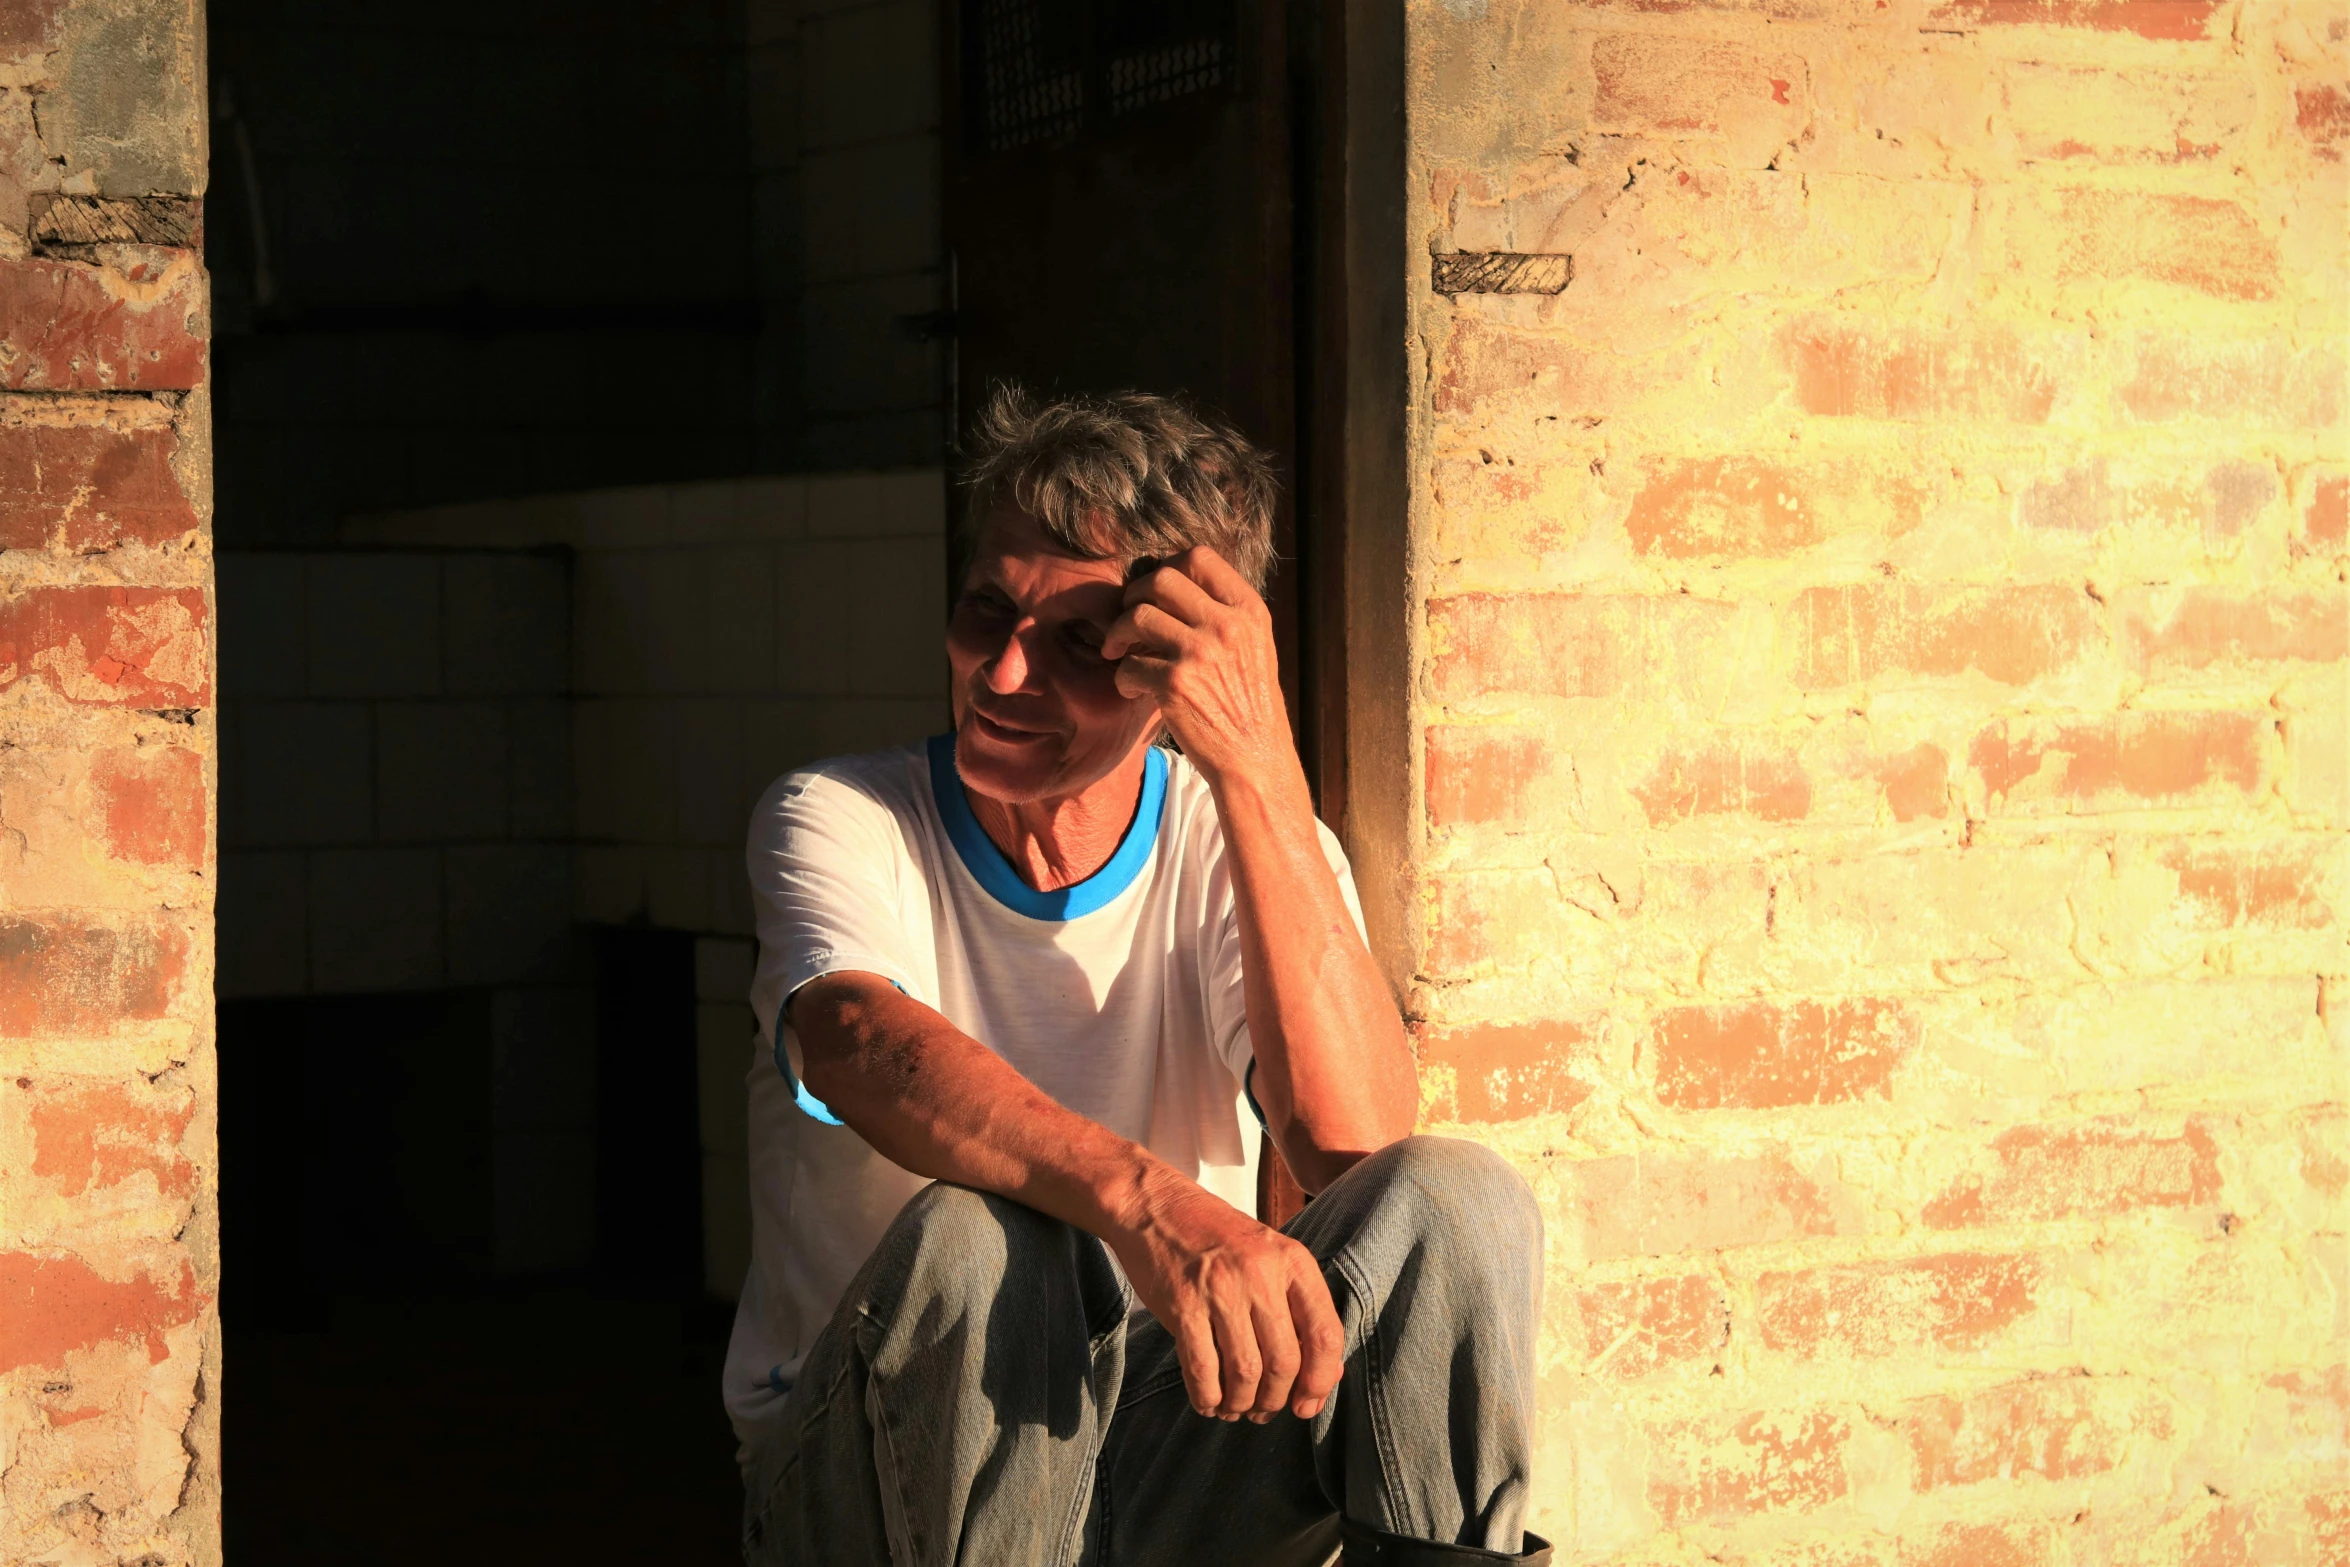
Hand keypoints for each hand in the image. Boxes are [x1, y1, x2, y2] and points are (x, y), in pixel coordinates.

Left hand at [1100, 547, 1294, 794]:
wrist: (1254, 759)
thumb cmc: (1249, 706)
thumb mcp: (1254, 647)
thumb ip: (1224, 613)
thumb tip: (1173, 582)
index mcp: (1249, 611)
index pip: (1200, 557)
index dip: (1168, 566)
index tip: (1156, 592)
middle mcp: (1226, 625)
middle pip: (1161, 578)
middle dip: (1134, 595)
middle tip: (1128, 619)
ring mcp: (1200, 652)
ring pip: (1136, 616)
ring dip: (1118, 634)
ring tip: (1118, 653)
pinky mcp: (1174, 684)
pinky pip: (1127, 665)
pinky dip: (1122, 678)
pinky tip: (1132, 690)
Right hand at [1105, 1161, 1344, 1422]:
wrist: (1154, 1206)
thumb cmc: (1216, 1237)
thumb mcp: (1269, 1257)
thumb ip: (1299, 1310)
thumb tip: (1329, 1376)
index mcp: (1292, 1260)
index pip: (1325, 1335)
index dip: (1320, 1381)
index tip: (1305, 1405)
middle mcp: (1261, 1273)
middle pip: (1284, 1363)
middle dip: (1275, 1400)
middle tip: (1262, 1410)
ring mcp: (1220, 1289)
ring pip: (1245, 1374)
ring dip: (1241, 1403)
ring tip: (1234, 1406)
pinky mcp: (1183, 1305)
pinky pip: (1203, 1371)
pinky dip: (1207, 1398)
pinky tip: (1207, 1401)